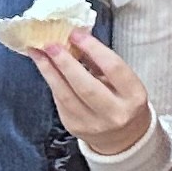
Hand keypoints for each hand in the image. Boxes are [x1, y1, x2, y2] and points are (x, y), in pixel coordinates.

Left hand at [30, 25, 157, 155]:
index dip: (93, 48)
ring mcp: (93, 124)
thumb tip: (76, 38)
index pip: (113, 68)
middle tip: (50, 44)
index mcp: (134, 96)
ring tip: (37, 53)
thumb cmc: (123, 100)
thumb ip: (100, 61)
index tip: (76, 34)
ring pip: (66, 95)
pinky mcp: (75, 127)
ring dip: (49, 71)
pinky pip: (59, 101)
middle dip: (65, 63)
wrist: (124, 136)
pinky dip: (52, 82)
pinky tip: (45, 68)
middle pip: (86, 86)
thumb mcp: (122, 80)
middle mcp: (115, 113)